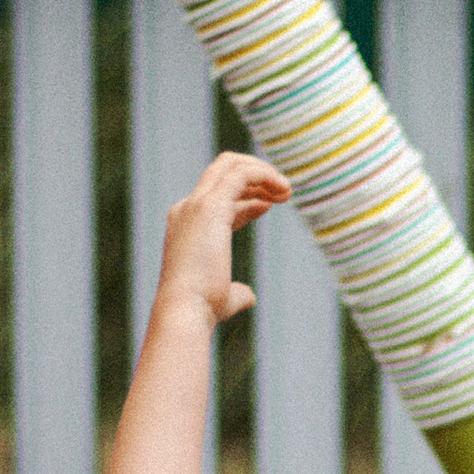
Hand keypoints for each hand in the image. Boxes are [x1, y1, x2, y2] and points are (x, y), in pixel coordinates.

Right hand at [157, 151, 292, 325]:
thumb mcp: (222, 296)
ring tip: (288, 190)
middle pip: (221, 171)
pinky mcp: (211, 206)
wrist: (185, 309)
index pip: (218, 196)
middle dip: (254, 173)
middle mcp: (188, 209)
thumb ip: (236, 292)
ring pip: (231, 165)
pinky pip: (241, 174)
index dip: (248, 196)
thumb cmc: (202, 308)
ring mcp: (197, 204)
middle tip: (283, 190)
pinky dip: (264, 175)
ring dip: (264, 172)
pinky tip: (284, 190)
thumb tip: (248, 296)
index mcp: (186, 225)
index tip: (271, 203)